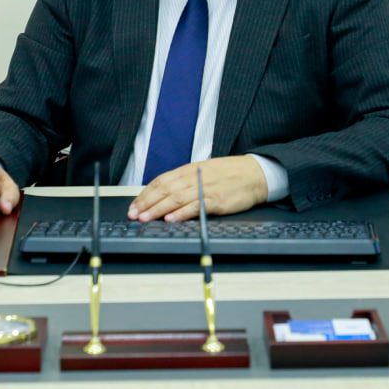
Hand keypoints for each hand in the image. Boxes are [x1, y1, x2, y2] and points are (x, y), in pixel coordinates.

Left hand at [127, 155, 268, 221]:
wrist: (255, 173)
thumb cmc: (229, 174)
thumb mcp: (203, 172)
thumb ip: (185, 182)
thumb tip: (163, 195)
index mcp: (189, 170)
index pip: (161, 181)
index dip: (145, 194)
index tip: (134, 206)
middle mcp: (194, 177)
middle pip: (165, 190)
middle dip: (147, 203)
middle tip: (134, 215)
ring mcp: (205, 188)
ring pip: (176, 198)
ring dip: (158, 209)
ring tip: (146, 218)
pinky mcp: (217, 200)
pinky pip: (196, 206)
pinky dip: (182, 213)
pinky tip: (171, 219)